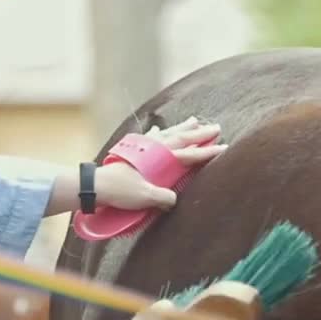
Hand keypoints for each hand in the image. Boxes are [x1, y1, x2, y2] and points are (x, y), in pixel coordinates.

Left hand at [97, 117, 226, 210]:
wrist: (96, 185)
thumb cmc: (120, 191)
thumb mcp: (144, 197)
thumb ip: (162, 197)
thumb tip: (173, 199)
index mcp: (160, 159)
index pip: (190, 155)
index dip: (208, 152)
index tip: (224, 147)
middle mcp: (154, 149)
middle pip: (182, 138)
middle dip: (200, 133)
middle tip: (216, 127)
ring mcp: (144, 147)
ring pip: (169, 133)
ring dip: (182, 127)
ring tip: (195, 120)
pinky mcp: (134, 150)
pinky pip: (152, 137)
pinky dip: (158, 132)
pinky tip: (158, 129)